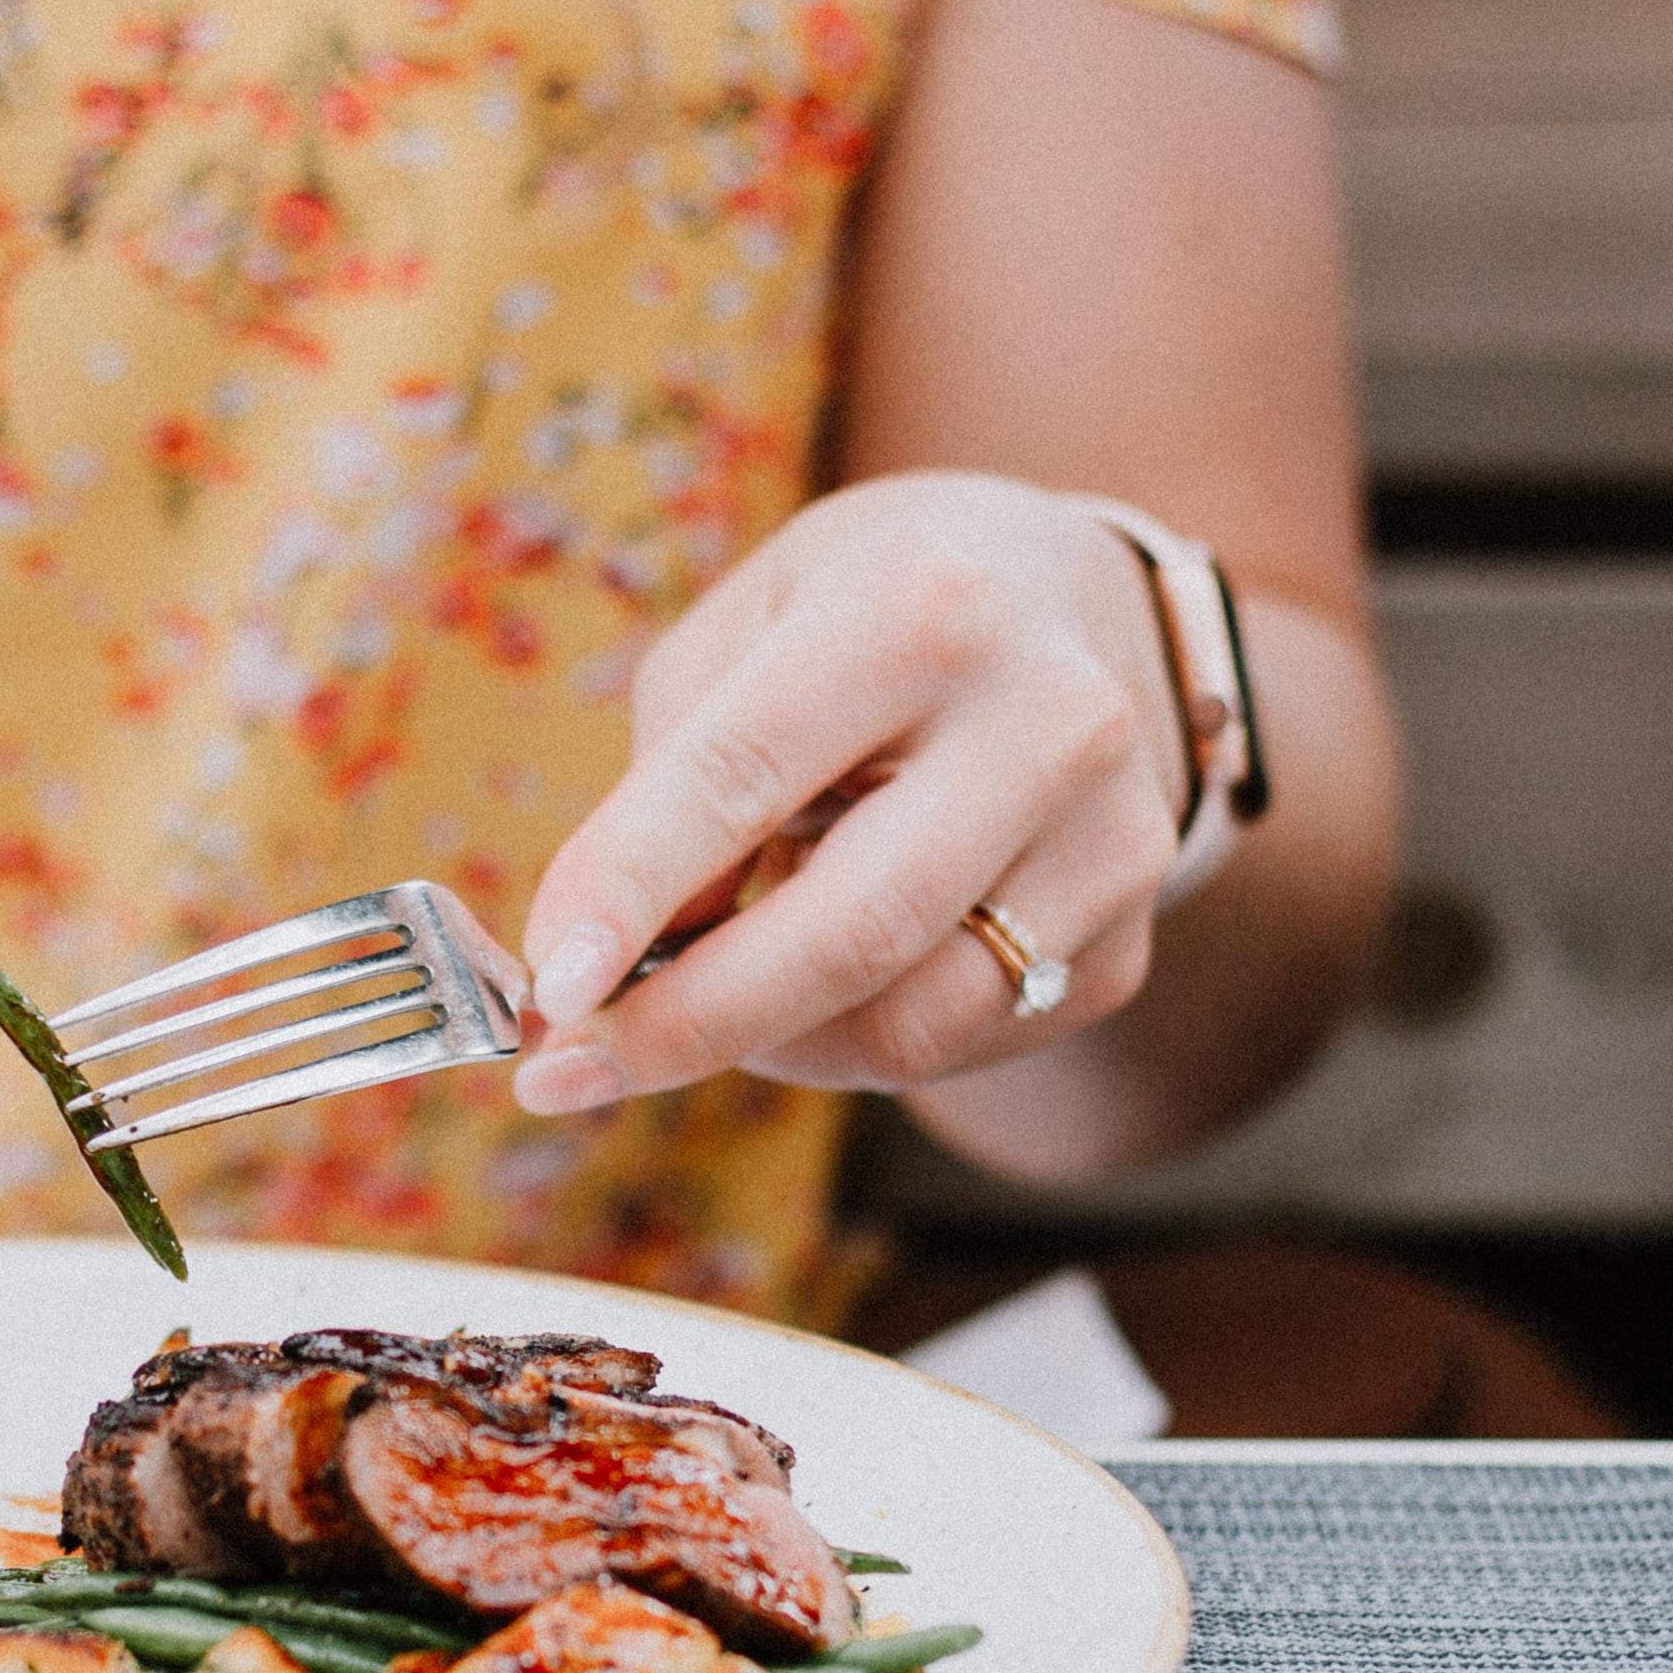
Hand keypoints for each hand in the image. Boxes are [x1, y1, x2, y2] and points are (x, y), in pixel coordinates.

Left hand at [511, 473, 1191, 1109]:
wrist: (1077, 605)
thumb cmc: (871, 610)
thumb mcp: (753, 625)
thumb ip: (668, 779)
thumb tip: (601, 965)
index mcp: (921, 610)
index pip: (742, 778)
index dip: (630, 895)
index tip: (545, 991)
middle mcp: (1046, 724)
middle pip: (848, 936)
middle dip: (686, 1025)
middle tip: (573, 1067)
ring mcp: (1109, 846)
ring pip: (905, 1027)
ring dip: (768, 1044)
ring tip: (712, 986)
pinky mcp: (1128, 946)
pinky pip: (956, 1049)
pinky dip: (852, 1043)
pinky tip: (827, 973)